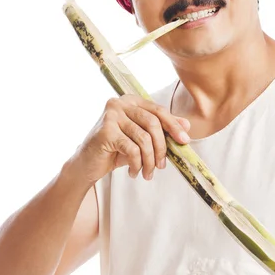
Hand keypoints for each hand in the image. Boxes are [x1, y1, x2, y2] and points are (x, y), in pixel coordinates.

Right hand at [70, 94, 190, 184]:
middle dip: (162, 147)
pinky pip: (132, 149)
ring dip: (149, 160)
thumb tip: (186, 125)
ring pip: (143, 139)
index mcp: (131, 101)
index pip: (158, 111)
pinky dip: (136, 164)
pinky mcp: (105, 131)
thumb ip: (162, 130)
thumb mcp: (141, 139)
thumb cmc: (116, 150)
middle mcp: (119, 103)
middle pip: (152, 123)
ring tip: (147, 173)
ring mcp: (111, 116)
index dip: (174, 125)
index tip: (185, 141)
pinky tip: (133, 172)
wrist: (87, 164)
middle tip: (162, 165)